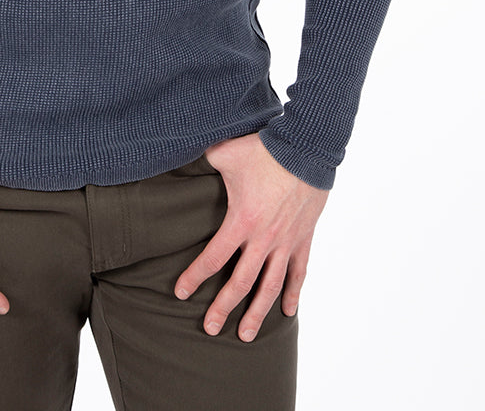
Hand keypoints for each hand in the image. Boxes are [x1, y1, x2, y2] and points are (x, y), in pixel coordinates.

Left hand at [173, 133, 327, 341]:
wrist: (306, 148)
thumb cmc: (264, 149)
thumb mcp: (225, 152)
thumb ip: (201, 160)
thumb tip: (177, 154)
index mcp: (241, 221)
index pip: (213, 258)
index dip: (195, 277)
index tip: (180, 293)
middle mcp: (264, 239)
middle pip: (240, 283)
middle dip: (223, 308)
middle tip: (209, 329)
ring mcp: (286, 242)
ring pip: (270, 287)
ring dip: (257, 313)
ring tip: (245, 335)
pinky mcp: (304, 238)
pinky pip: (299, 273)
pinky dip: (294, 294)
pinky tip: (288, 313)